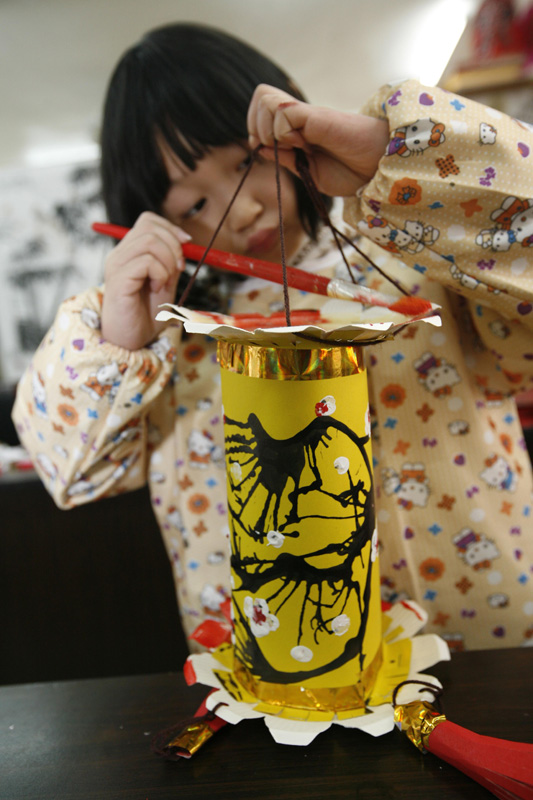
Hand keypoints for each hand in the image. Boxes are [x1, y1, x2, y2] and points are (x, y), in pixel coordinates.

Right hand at [101, 212, 190, 350]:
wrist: (131, 340)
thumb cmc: (146, 314)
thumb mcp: (165, 281)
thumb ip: (171, 261)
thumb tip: (184, 241)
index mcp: (129, 251)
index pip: (148, 220)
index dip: (170, 228)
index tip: (185, 246)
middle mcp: (119, 254)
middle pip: (150, 227)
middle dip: (173, 246)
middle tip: (178, 270)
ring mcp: (116, 265)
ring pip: (149, 241)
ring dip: (168, 262)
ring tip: (164, 282)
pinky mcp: (118, 279)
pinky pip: (146, 261)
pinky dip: (160, 274)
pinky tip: (156, 289)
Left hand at [247, 85, 388, 196]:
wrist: (376, 169)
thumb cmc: (350, 171)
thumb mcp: (308, 171)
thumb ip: (285, 160)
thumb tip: (258, 147)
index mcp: (296, 128)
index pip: (261, 109)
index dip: (254, 128)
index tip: (264, 149)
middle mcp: (299, 117)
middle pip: (261, 97)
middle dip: (255, 126)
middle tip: (274, 146)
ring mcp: (307, 114)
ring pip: (266, 101)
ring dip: (268, 129)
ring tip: (291, 146)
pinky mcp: (316, 116)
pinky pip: (283, 113)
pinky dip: (283, 133)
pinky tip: (302, 144)